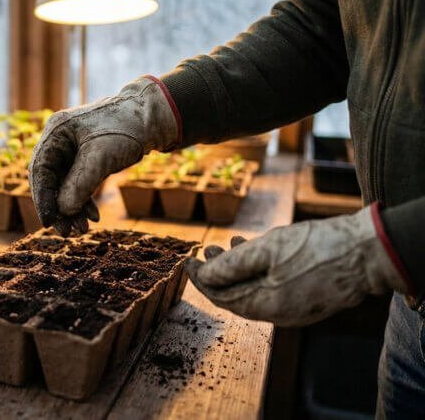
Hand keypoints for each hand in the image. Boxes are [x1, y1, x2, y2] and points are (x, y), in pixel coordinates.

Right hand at [29, 76, 179, 235]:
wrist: (152, 119)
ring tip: (82, 229)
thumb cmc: (127, 129)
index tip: (48, 222)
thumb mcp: (102, 157)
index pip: (40, 169)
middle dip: (58, 208)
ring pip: (63, 185)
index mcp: (56, 131)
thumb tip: (62, 210)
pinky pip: (77, 184)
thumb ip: (80, 183)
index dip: (42, 198)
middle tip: (67, 232)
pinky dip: (83, 201)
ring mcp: (71, 149)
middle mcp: (59, 140)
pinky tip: (93, 216)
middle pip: (49, 180)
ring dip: (71, 208)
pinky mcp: (84, 158)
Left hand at [186, 205, 408, 326]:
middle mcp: (279, 314)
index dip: (202, 279)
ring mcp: (295, 308)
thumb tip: (204, 275)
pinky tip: (255, 250)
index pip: (222, 298)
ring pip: (255, 289)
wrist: (369, 251)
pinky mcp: (307, 297)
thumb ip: (232, 265)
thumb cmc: (317, 248)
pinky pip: (273, 287)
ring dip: (237, 268)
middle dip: (218, 273)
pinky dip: (259, 270)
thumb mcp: (267, 250)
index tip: (188, 261)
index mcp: (266, 307)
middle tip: (205, 250)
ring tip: (226, 243)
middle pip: (237, 295)